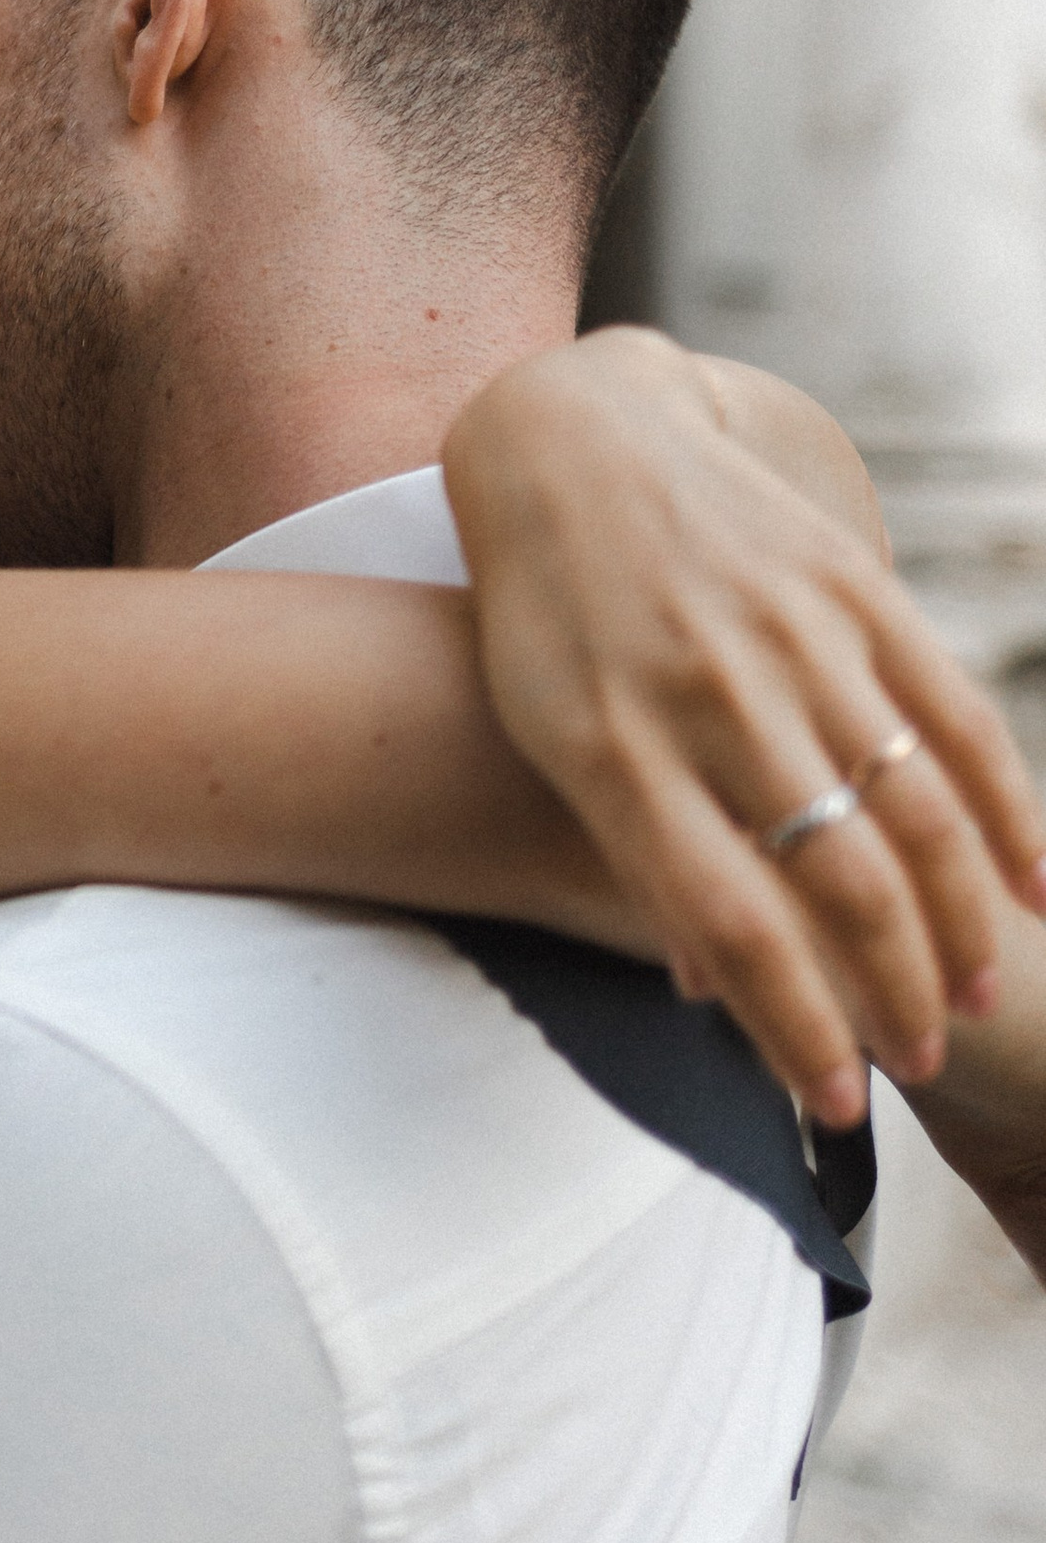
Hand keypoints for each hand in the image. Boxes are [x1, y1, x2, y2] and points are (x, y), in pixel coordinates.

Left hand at [445, 330, 1045, 1127]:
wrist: (571, 440)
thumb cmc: (545, 620)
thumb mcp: (550, 739)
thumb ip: (637, 856)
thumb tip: (705, 990)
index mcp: (617, 752)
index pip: (730, 924)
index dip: (796, 1028)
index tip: (836, 1102)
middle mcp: (711, 697)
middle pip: (837, 882)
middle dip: (891, 994)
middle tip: (916, 1061)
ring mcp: (790, 636)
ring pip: (911, 810)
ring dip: (956, 924)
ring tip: (969, 998)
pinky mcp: (852, 585)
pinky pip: (952, 714)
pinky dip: (1005, 810)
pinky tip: (1031, 887)